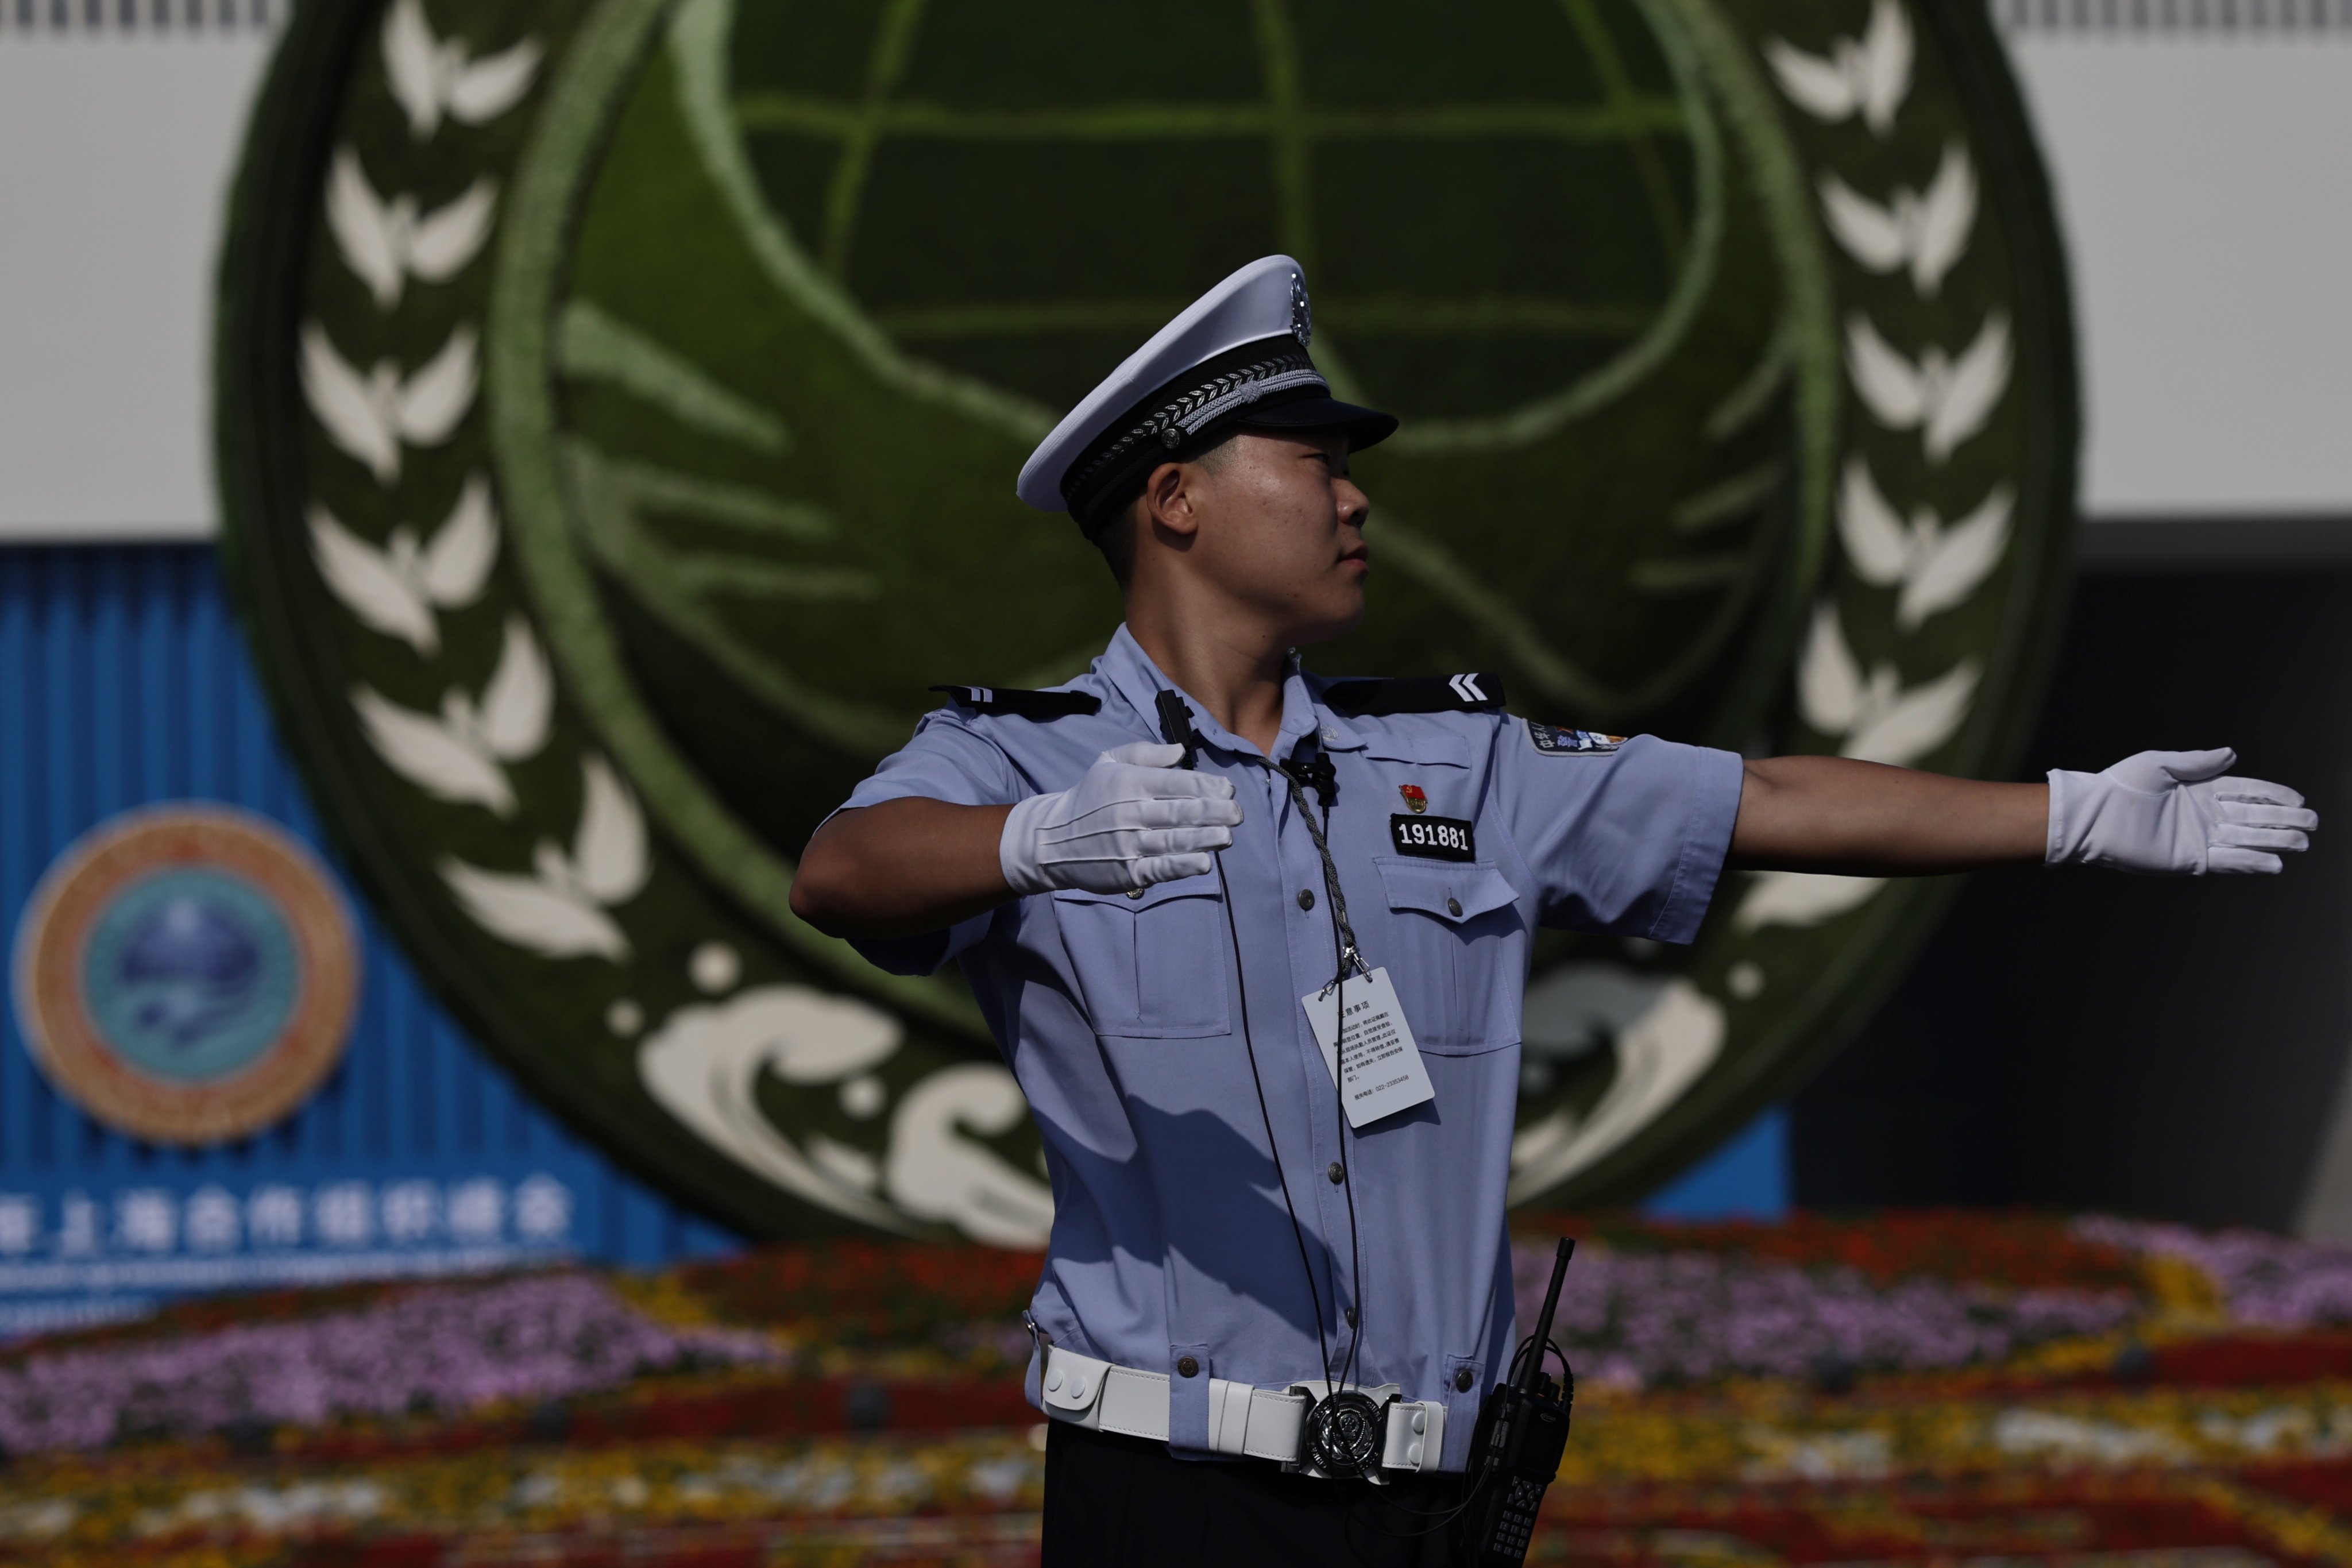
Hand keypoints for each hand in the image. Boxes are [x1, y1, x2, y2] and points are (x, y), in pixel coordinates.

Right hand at [999, 742, 1243, 894]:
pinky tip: (1204, 863)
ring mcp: (1128, 844)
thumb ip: (1145, 754)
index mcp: (1129, 783)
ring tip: (1226, 836)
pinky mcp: (1127, 871)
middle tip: (1237, 813)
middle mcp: (1130, 813)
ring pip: (1173, 841)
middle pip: (1179, 812)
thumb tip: (1180, 751)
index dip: (1205, 786)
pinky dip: (1182, 866)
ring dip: (1203, 839)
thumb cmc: (1090, 797)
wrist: (1052, 839)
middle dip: (1213, 812)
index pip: (1175, 783)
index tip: (1228, 789)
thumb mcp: (1108, 762)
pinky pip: (1159, 868)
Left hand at [2046, 749, 2315, 874]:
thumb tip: (2232, 754)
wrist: (2093, 817)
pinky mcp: (2190, 860)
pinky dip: (2250, 862)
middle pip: (2254, 818)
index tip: (2298, 798)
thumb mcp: (2158, 764)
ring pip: (2246, 841)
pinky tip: (2274, 863)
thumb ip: (2197, 762)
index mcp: (2200, 790)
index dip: (2273, 795)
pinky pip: (2227, 862)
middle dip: (2284, 819)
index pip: (2247, 792)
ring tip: (2302, 842)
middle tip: (2312, 821)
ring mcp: (2199, 839)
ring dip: (2275, 842)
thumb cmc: (2120, 786)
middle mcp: (2204, 815)